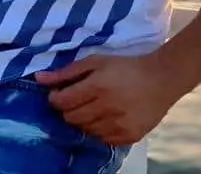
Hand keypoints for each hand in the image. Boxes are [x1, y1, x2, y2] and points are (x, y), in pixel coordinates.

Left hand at [35, 52, 182, 145]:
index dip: (56, 98)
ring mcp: (118, 124)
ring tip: (96, 107)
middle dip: (69, 109)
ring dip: (85, 120)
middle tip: (80, 100)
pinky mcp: (127, 136)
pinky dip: (100, 129)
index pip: (62, 102)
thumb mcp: (98, 61)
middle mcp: (106, 107)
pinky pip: (101, 139)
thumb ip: (67, 71)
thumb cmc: (127, 67)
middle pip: (70, 118)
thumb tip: (38, 79)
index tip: (61, 94)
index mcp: (98, 85)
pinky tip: (108, 117)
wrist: (163, 79)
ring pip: (85, 130)